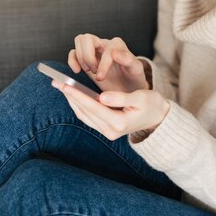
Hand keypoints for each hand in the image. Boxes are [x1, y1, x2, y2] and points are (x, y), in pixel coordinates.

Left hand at [52, 81, 169, 140]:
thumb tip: (102, 97)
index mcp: (119, 123)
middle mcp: (111, 131)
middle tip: (57, 82)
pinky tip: (73, 96)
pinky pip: (88, 118)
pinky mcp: (107, 130)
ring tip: (61, 87)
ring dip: (72, 101)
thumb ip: (121, 98)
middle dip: (71, 96)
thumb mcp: (140, 97)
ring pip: (84, 115)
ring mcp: (108, 132)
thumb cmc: (152, 104)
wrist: (158, 118)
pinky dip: (80, 106)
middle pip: (85, 112)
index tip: (66, 84)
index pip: (93, 107)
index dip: (78, 95)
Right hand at [69, 34, 148, 92]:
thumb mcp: (136, 70)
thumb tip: (114, 53)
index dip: (102, 64)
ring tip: (90, 72)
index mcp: (118, 45)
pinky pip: (73, 52)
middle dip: (88, 57)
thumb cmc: (133, 78)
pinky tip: (78, 71)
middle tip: (94, 71)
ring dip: (81, 58)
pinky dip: (72, 60)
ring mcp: (94, 50)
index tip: (101, 78)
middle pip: (87, 38)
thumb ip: (129, 60)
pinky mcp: (86, 58)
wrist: (128, 87)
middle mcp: (105, 44)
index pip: (106, 49)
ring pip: (79, 41)